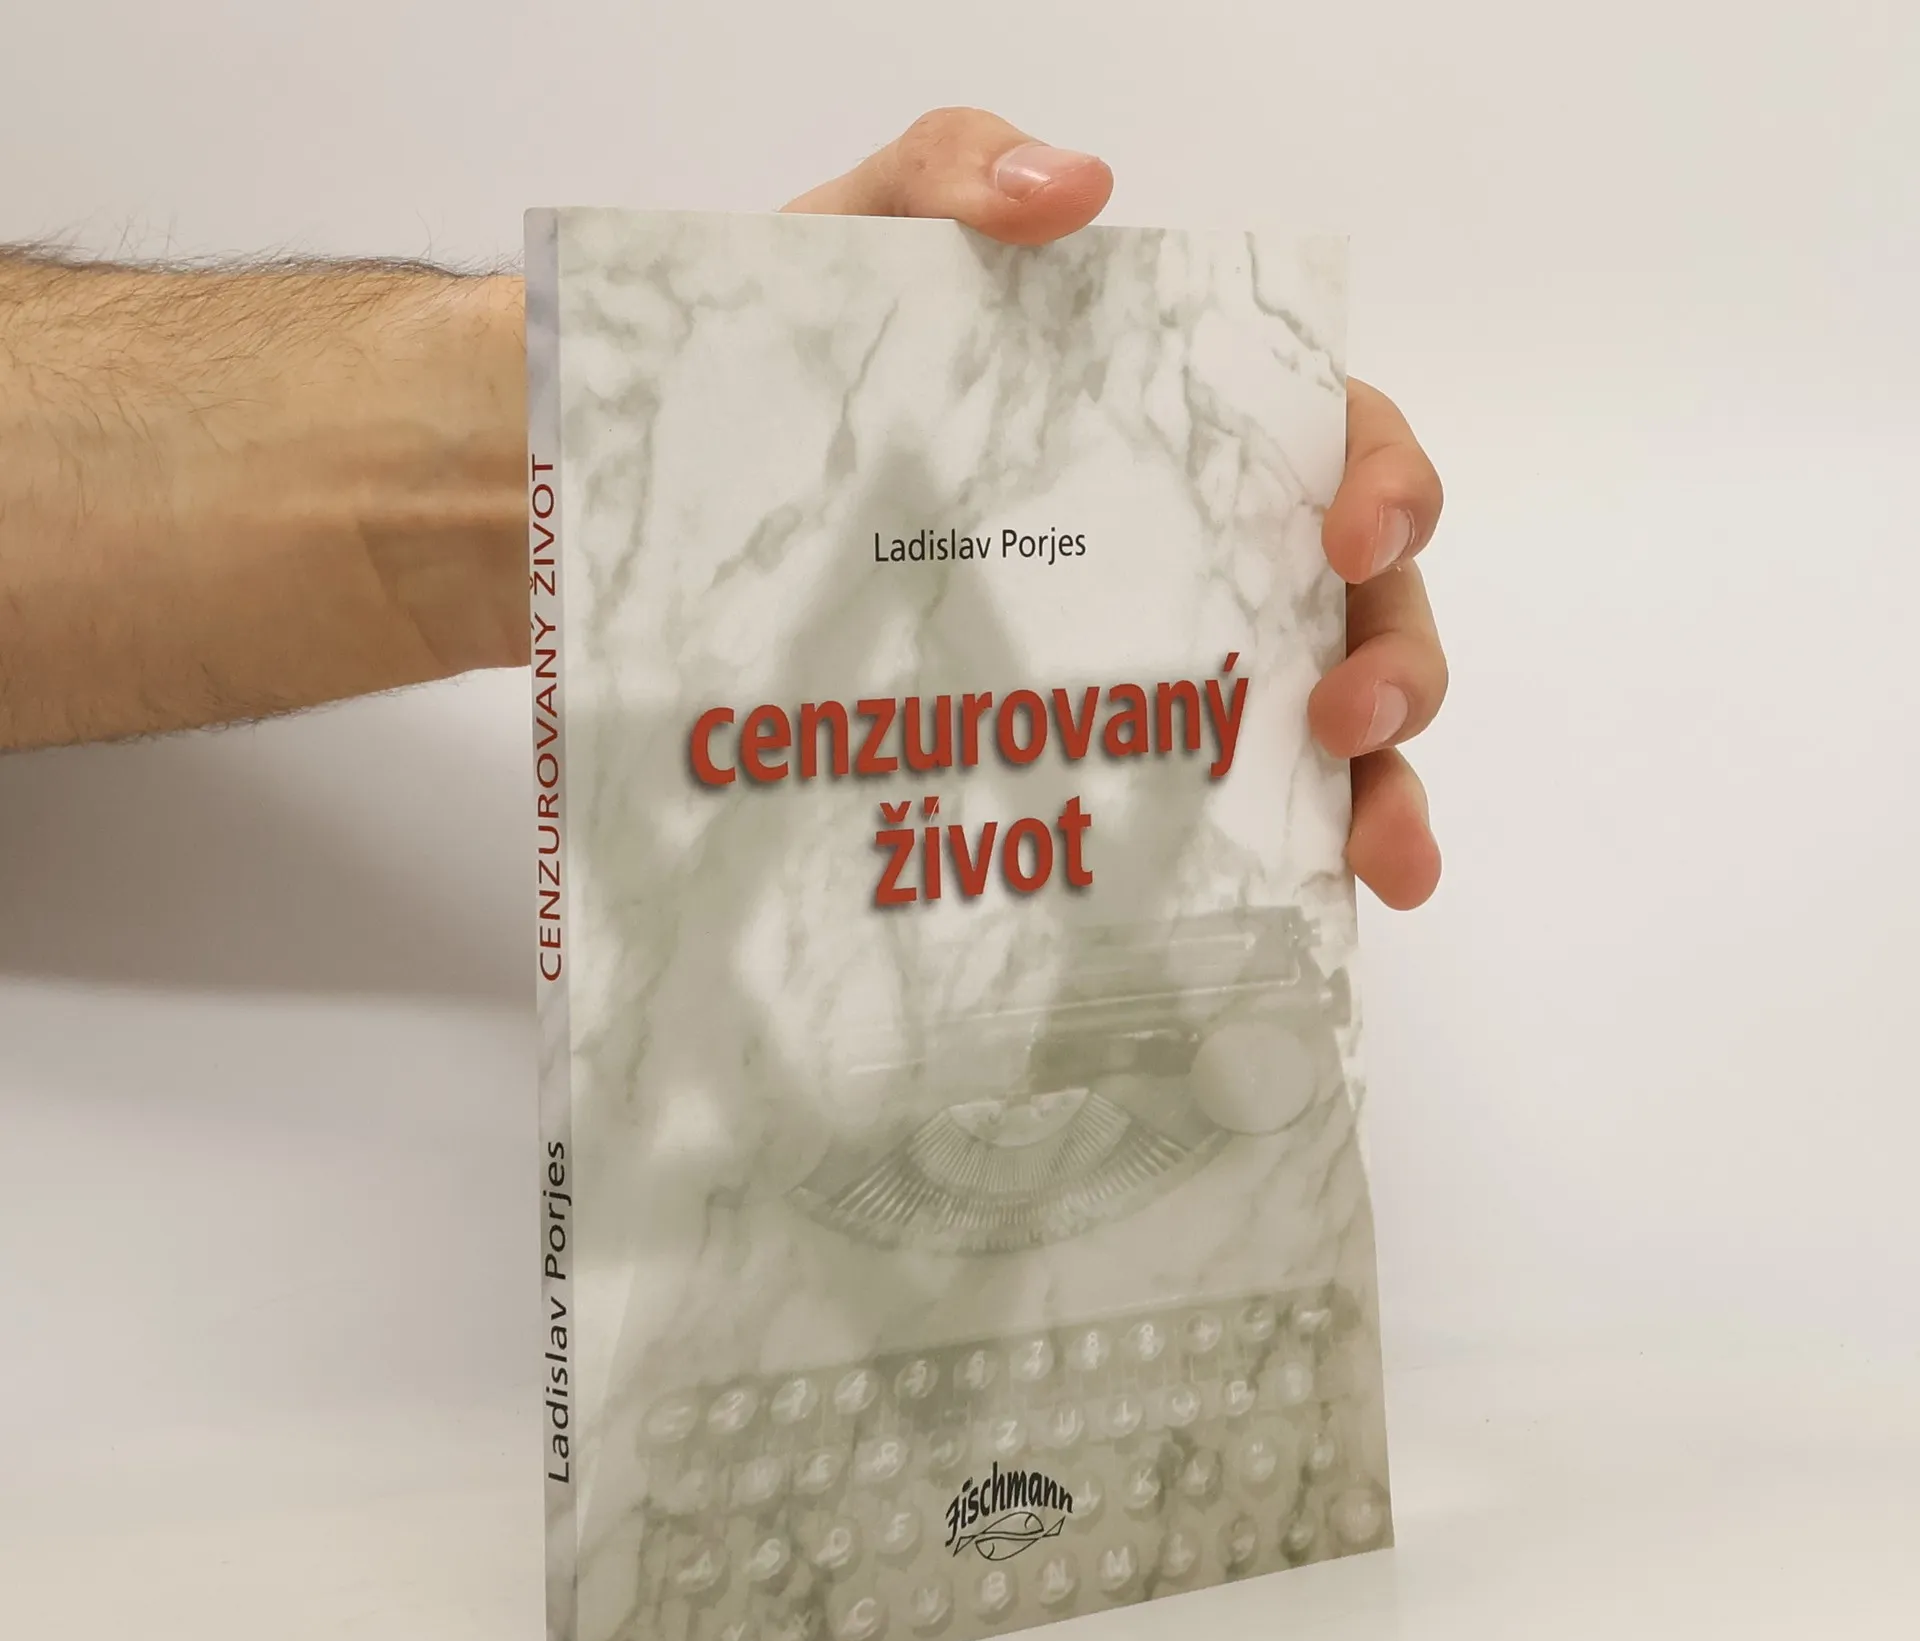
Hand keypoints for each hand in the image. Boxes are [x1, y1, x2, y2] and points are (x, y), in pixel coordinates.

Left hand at [786, 108, 1447, 909]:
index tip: (1347, 534)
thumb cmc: (795, 382)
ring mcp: (1160, 673)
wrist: (675, 516)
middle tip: (1348, 716)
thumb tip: (1073, 187)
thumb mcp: (850, 253)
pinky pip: (1227, 826)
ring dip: (1381, 792)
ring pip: (1328, 734)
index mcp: (1180, 429)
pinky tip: (1321, 911)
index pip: (1337, 438)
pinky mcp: (1101, 769)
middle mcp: (1199, 556)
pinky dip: (1294, 867)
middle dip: (1398, 660)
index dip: (1386, 481)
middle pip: (1368, 604)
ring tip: (1379, 854)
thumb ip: (948, 177)